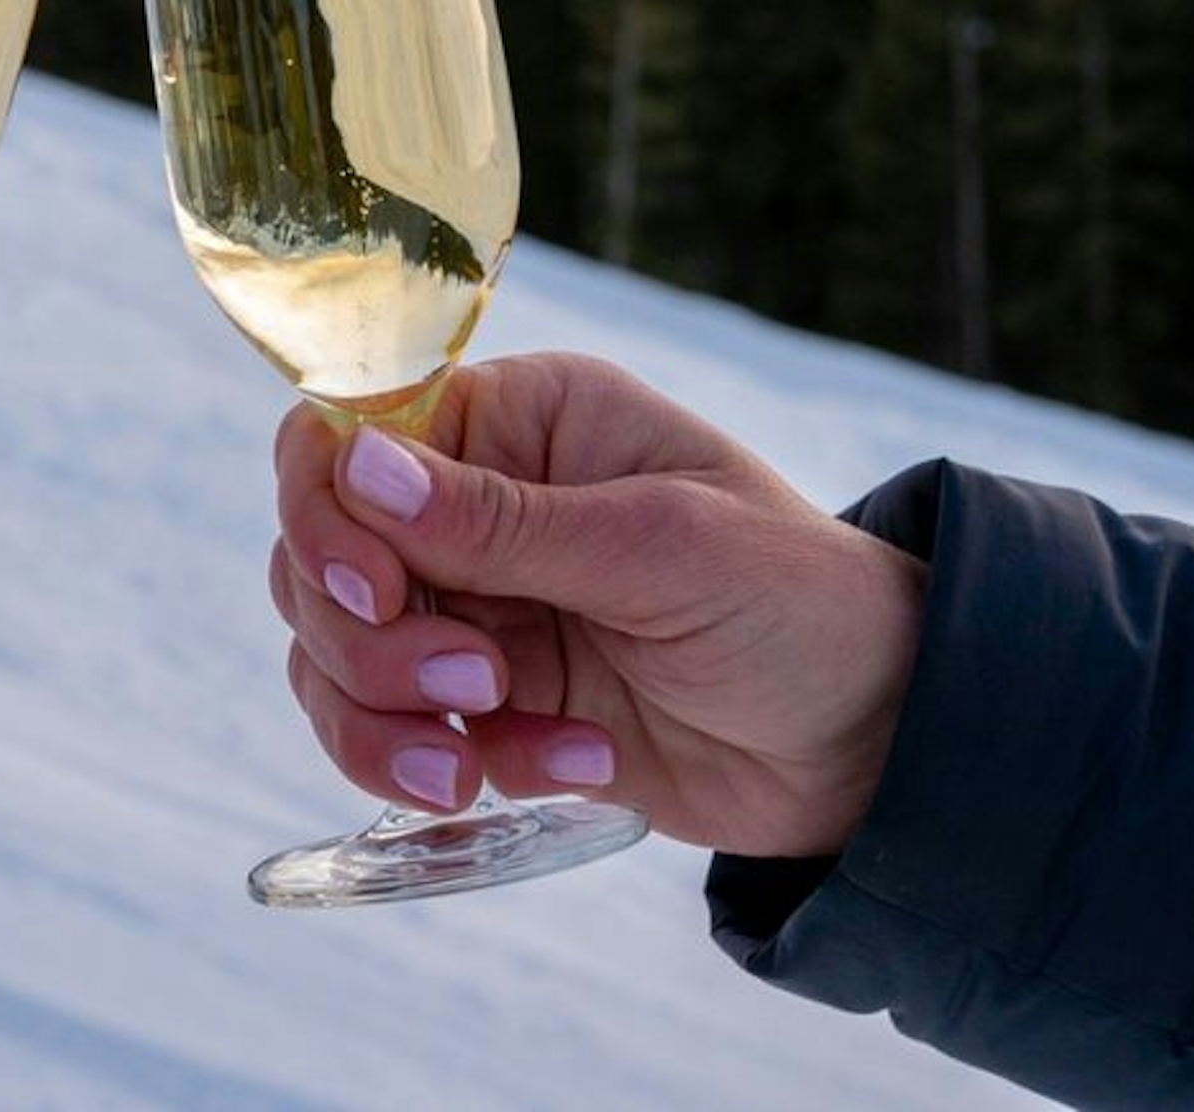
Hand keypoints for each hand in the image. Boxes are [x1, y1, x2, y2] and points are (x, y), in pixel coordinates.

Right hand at [268, 353, 921, 856]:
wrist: (872, 739)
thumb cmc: (794, 601)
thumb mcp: (658, 547)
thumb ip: (500, 523)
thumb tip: (355, 461)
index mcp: (524, 421)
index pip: (351, 430)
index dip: (330, 513)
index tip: (377, 592)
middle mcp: (482, 504)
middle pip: (321, 557)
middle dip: (370, 643)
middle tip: (476, 690)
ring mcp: (478, 607)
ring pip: (337, 659)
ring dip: (388, 726)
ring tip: (480, 764)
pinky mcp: (488, 705)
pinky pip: (396, 739)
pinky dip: (454, 771)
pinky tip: (572, 768)